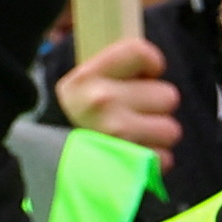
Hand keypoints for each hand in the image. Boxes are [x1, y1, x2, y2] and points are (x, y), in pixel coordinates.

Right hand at [55, 30, 180, 157]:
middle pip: (168, 95)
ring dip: (156, 136)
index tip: (143, 77)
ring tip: (133, 138)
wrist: (50, 169)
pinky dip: (153, 161)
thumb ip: (116, 72)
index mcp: (87, 77)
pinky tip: (133, 158)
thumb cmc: (76, 123)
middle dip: (154, 107)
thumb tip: (152, 71)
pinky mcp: (130, 165)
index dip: (150, 64)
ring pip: (171, 130)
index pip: (140, 52)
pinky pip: (165, 158)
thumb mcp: (83, 88)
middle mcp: (101, 102)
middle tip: (133, 115)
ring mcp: (117, 135)